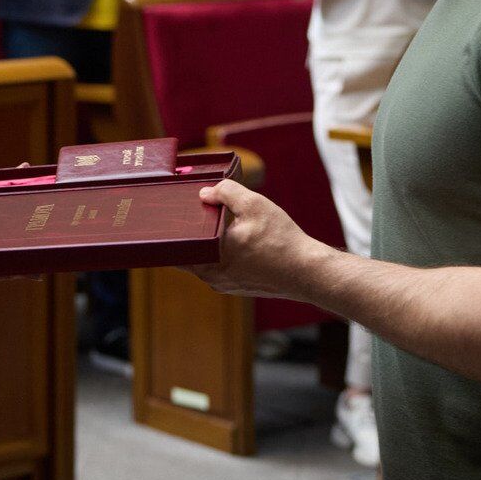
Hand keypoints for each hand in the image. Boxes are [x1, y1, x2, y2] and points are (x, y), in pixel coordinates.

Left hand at [185, 178, 324, 298]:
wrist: (308, 272)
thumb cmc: (282, 241)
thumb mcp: (254, 205)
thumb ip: (226, 192)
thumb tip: (205, 193)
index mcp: (210, 257)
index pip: (177, 245)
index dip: (173, 228)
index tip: (172, 213)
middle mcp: (212, 277)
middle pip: (188, 252)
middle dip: (189, 233)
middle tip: (192, 212)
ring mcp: (224, 284)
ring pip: (203, 261)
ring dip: (206, 243)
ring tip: (211, 221)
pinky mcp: (236, 287)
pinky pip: (218, 267)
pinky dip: (219, 254)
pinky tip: (230, 239)